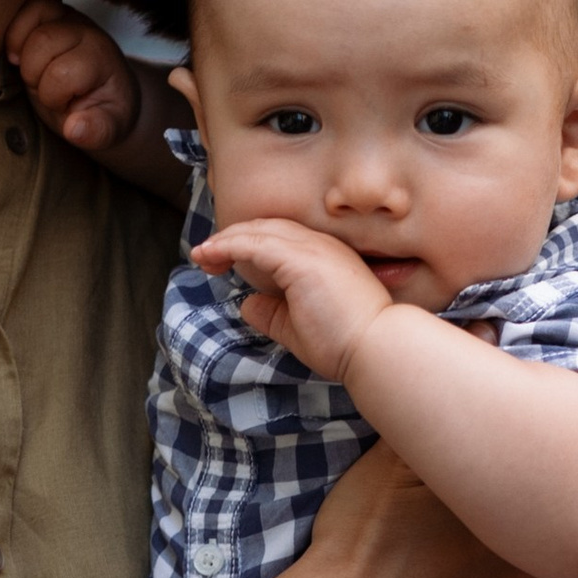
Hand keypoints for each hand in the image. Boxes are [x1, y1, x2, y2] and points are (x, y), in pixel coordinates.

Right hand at [7, 0, 139, 154]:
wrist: (105, 89)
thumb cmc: (103, 109)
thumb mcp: (109, 128)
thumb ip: (98, 131)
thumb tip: (75, 129)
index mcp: (99, 58)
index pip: (63, 72)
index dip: (53, 95)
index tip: (61, 105)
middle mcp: (82, 28)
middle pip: (43, 40)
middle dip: (33, 72)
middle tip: (41, 87)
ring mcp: (63, 14)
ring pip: (29, 12)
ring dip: (17, 45)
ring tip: (24, 66)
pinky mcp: (46, 9)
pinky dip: (12, 22)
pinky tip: (16, 46)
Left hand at [197, 216, 392, 380]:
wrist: (376, 349)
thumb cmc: (345, 343)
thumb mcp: (298, 327)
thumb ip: (273, 312)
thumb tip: (247, 304)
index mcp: (324, 258)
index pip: (279, 239)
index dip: (247, 245)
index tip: (221, 262)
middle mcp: (320, 245)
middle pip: (266, 228)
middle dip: (232, 239)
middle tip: (205, 256)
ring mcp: (313, 249)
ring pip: (259, 231)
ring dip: (225, 240)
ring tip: (201, 254)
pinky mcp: (303, 259)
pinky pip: (257, 243)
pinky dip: (230, 245)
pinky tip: (212, 255)